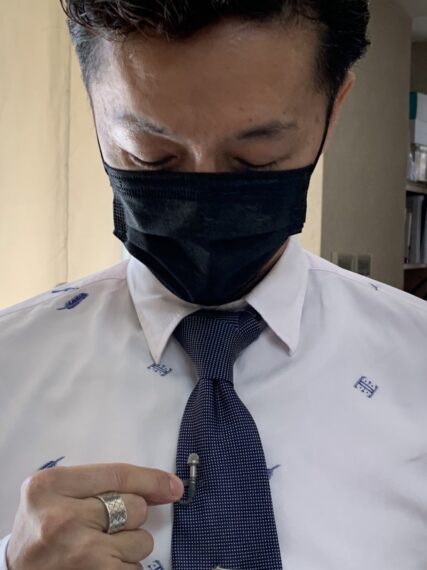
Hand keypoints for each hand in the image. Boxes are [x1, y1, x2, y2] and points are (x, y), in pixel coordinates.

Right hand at [6, 463, 183, 569]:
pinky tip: (102, 565)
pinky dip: (126, 567)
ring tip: (101, 548)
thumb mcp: (56, 492)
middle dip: (132, 515)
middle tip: (108, 524)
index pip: (119, 475)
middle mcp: (62, 519)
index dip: (152, 480)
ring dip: (130, 546)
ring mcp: (78, 555)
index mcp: (50, 486)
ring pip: (140, 542)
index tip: (173, 486)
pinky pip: (134, 569)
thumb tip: (164, 487)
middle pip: (135, 507)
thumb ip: (100, 482)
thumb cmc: (41, 527)